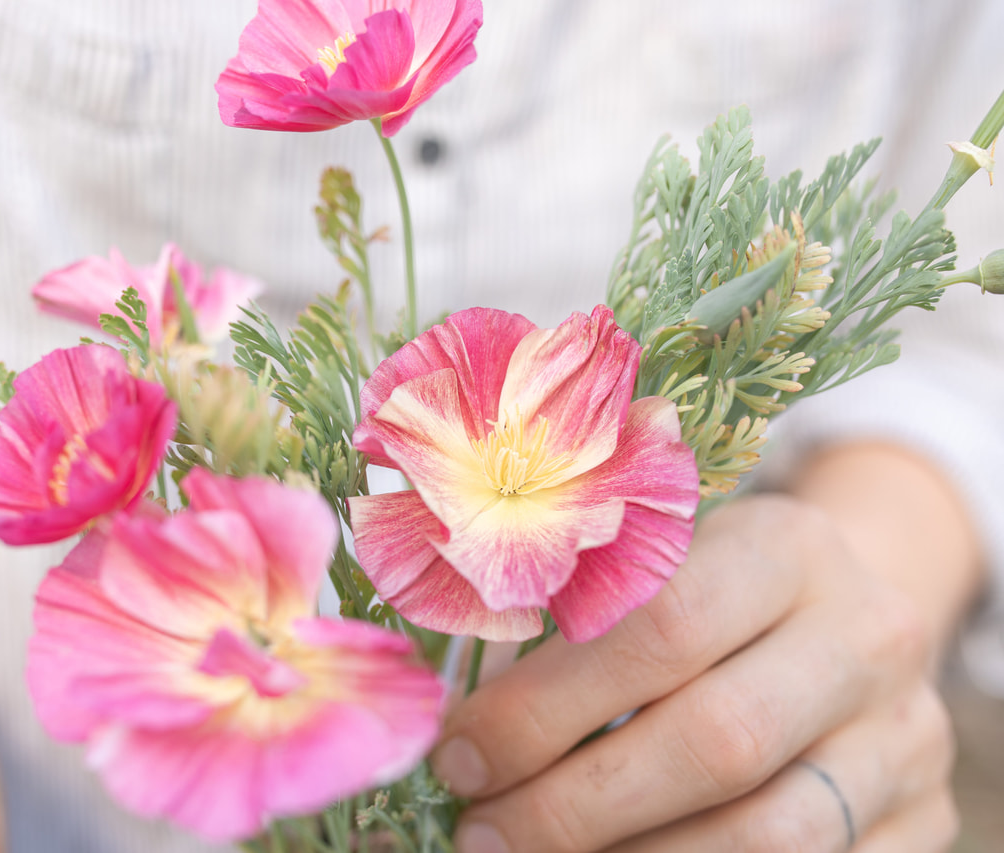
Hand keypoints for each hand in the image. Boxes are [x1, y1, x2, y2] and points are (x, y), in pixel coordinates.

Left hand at [433, 494, 959, 851]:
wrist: (855, 610)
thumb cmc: (720, 586)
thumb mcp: (668, 565)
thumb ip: (581, 622)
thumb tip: (460, 728)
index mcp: (786, 549)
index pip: (662, 629)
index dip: (547, 705)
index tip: (462, 754)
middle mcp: (864, 638)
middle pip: (718, 741)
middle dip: (577, 803)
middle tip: (483, 834)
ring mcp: (904, 736)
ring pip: (774, 833)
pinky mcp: (925, 817)